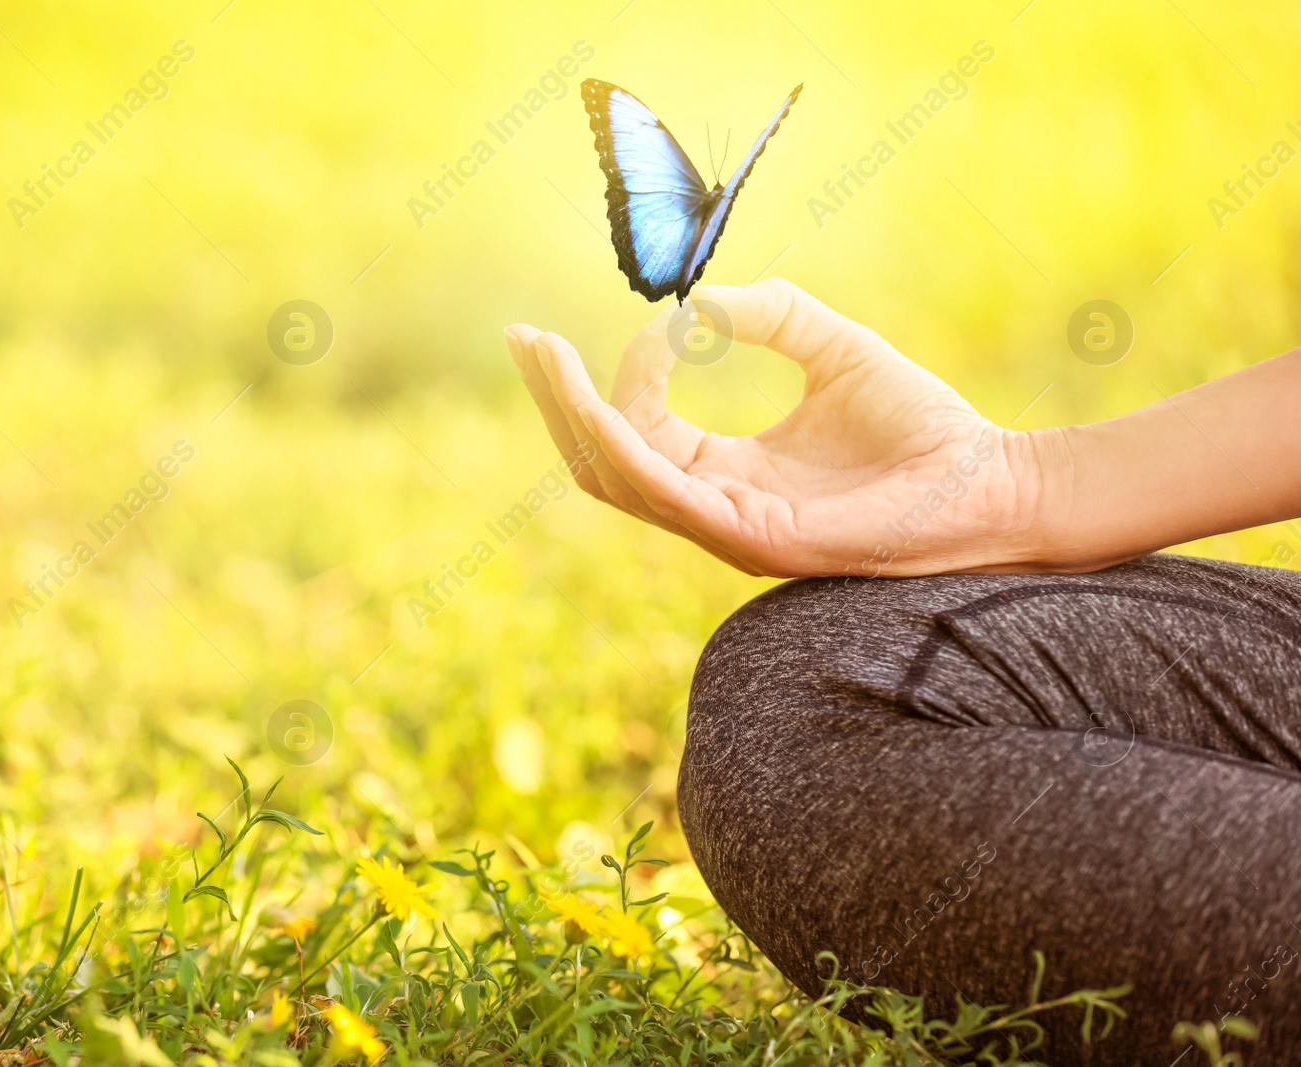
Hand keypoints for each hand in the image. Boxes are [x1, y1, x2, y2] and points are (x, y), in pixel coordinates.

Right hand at [504, 278, 1045, 578]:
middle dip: (556, 398)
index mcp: (726, 473)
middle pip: (601, 461)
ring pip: (614, 478)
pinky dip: (625, 440)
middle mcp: (714, 507)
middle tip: (522, 337)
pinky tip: (607, 395)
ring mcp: (726, 530)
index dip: (635, 366)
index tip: (671, 315)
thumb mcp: (836, 348)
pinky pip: (663, 492)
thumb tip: (701, 302)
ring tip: (542, 353)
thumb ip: (773, 314)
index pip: (639, 427)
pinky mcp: (751, 537)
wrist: (994, 482)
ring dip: (572, 413)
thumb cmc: (925, 429)